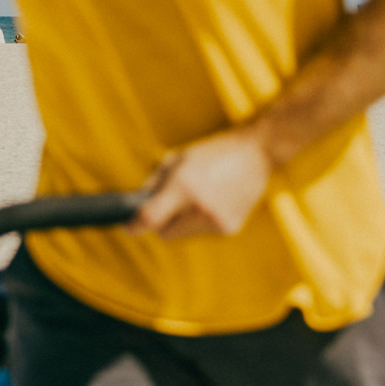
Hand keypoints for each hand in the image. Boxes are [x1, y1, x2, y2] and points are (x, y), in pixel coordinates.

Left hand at [129, 127, 274, 239]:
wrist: (256, 152)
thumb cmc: (214, 151)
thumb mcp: (177, 159)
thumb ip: (156, 183)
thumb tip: (139, 204)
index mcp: (183, 185)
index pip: (149, 218)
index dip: (134, 225)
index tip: (128, 227)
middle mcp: (198, 207)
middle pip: (165, 233)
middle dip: (162, 222)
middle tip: (170, 205)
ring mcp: (215, 220)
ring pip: (185, 234)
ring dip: (184, 222)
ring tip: (201, 196)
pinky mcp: (229, 228)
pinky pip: (203, 232)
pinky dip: (203, 221)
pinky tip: (216, 201)